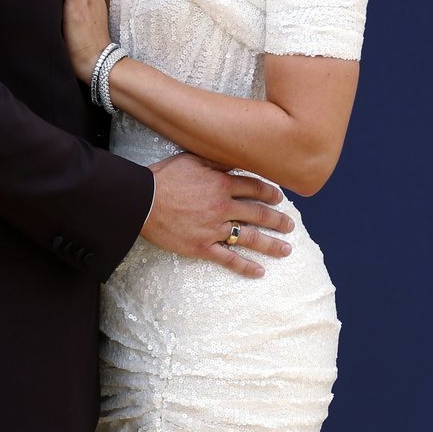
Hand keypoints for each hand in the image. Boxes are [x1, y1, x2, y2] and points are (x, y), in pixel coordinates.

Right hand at [141, 153, 294, 278]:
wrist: (142, 201)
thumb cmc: (164, 177)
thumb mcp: (192, 159)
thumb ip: (216, 162)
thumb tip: (235, 161)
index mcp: (222, 184)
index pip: (254, 188)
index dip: (270, 193)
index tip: (279, 198)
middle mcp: (223, 207)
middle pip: (258, 214)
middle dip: (278, 220)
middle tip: (289, 226)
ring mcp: (214, 229)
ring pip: (249, 238)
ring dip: (271, 244)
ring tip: (286, 249)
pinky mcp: (202, 247)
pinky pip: (228, 259)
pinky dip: (245, 266)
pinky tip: (259, 272)